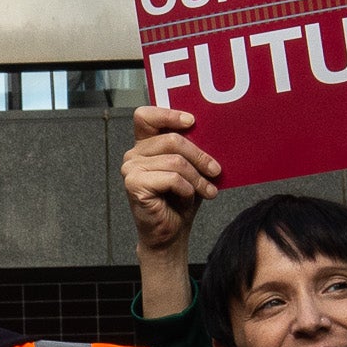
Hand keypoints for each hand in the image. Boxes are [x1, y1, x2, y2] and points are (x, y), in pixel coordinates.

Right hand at [123, 108, 217, 304]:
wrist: (170, 233)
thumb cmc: (180, 200)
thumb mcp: (190, 169)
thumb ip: (192, 149)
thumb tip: (213, 132)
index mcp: (145, 146)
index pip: (146, 116)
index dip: (168, 114)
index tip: (192, 122)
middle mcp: (134, 155)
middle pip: (172, 139)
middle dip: (200, 156)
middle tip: (216, 171)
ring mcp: (131, 170)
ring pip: (175, 161)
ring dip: (197, 178)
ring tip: (208, 190)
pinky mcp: (134, 185)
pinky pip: (171, 178)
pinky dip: (186, 188)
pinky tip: (188, 197)